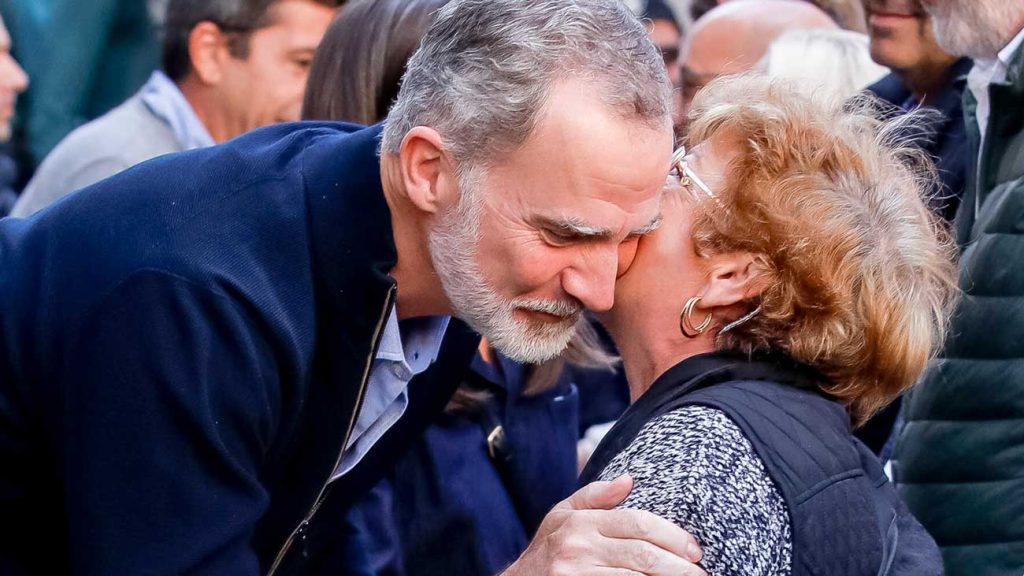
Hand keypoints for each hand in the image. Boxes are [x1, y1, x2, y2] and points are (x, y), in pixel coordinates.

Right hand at [503, 475, 704, 575]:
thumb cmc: (544, 552)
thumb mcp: (561, 516)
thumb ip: (594, 497)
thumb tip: (629, 480)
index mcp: (581, 522)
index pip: (637, 523)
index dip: (672, 536)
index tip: (695, 550)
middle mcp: (579, 547)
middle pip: (644, 555)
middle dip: (680, 566)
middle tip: (702, 574)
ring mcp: (578, 575)